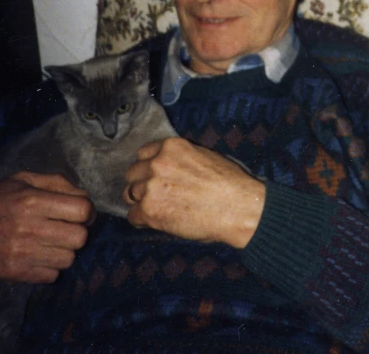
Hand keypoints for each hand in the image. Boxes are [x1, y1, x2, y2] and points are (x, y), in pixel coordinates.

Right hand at [0, 172, 93, 283]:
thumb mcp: (21, 180)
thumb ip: (56, 183)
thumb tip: (85, 197)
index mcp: (32, 200)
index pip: (82, 210)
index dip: (87, 213)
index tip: (80, 214)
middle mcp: (30, 227)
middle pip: (80, 237)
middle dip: (77, 233)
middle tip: (65, 230)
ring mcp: (22, 253)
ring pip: (69, 259)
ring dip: (64, 252)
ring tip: (49, 244)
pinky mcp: (15, 273)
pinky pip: (52, 276)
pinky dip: (49, 268)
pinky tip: (38, 257)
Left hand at [124, 137, 264, 248]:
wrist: (239, 207)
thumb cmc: (230, 183)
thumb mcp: (204, 156)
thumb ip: (180, 159)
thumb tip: (171, 169)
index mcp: (171, 147)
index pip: (144, 153)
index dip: (148, 166)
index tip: (154, 176)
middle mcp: (157, 163)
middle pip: (133, 173)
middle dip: (142, 183)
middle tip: (156, 195)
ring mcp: (151, 186)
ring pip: (130, 194)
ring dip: (142, 202)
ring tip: (159, 210)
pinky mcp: (150, 210)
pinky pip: (133, 216)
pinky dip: (142, 220)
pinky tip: (157, 221)